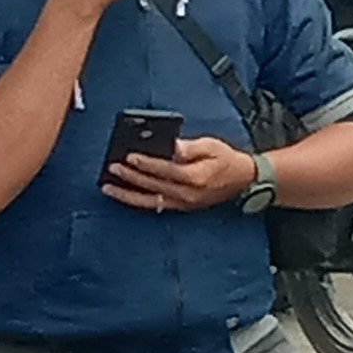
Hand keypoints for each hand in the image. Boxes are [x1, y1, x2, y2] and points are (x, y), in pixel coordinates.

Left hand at [103, 133, 256, 213]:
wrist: (243, 179)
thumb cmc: (227, 159)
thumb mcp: (212, 145)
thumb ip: (191, 147)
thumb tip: (173, 147)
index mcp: (195, 177)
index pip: (163, 169)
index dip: (145, 163)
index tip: (129, 156)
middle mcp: (186, 194)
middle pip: (152, 185)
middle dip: (130, 176)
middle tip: (113, 167)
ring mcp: (182, 203)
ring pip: (148, 201)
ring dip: (127, 194)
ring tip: (109, 188)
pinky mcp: (181, 207)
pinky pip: (154, 206)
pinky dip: (138, 201)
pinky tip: (126, 196)